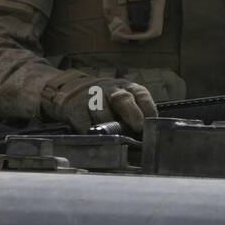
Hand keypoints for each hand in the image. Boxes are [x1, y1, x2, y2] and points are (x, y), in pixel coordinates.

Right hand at [41, 71, 157, 133]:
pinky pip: (84, 123)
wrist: (73, 91)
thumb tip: (147, 133)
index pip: (141, 95)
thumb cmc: (106, 101)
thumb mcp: (124, 101)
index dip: (148, 109)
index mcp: (126, 87)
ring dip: (110, 128)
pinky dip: (91, 132)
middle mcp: (110, 90)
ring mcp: (91, 98)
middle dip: (132, 114)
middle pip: (122, 99)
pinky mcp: (75, 108)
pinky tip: (96, 137)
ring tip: (116, 137)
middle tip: (138, 128)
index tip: (152, 124)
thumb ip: (136, 113)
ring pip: (102, 113)